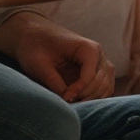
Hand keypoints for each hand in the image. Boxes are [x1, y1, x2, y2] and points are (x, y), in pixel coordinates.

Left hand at [0, 12, 114, 101]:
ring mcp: (100, 63)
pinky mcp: (97, 71)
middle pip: (99, 83)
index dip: (77, 91)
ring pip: (105, 88)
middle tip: (65, 104)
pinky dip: (93, 97)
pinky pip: (103, 89)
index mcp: (88, 49)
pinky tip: (76, 100)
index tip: (63, 99)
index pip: (90, 76)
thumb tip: (66, 100)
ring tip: (70, 103)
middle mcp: (99, 55)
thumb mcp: (40, 64)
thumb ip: (54, 82)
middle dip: (83, 96)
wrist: (34, 35)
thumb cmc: (36, 46)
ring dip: (89, 99)